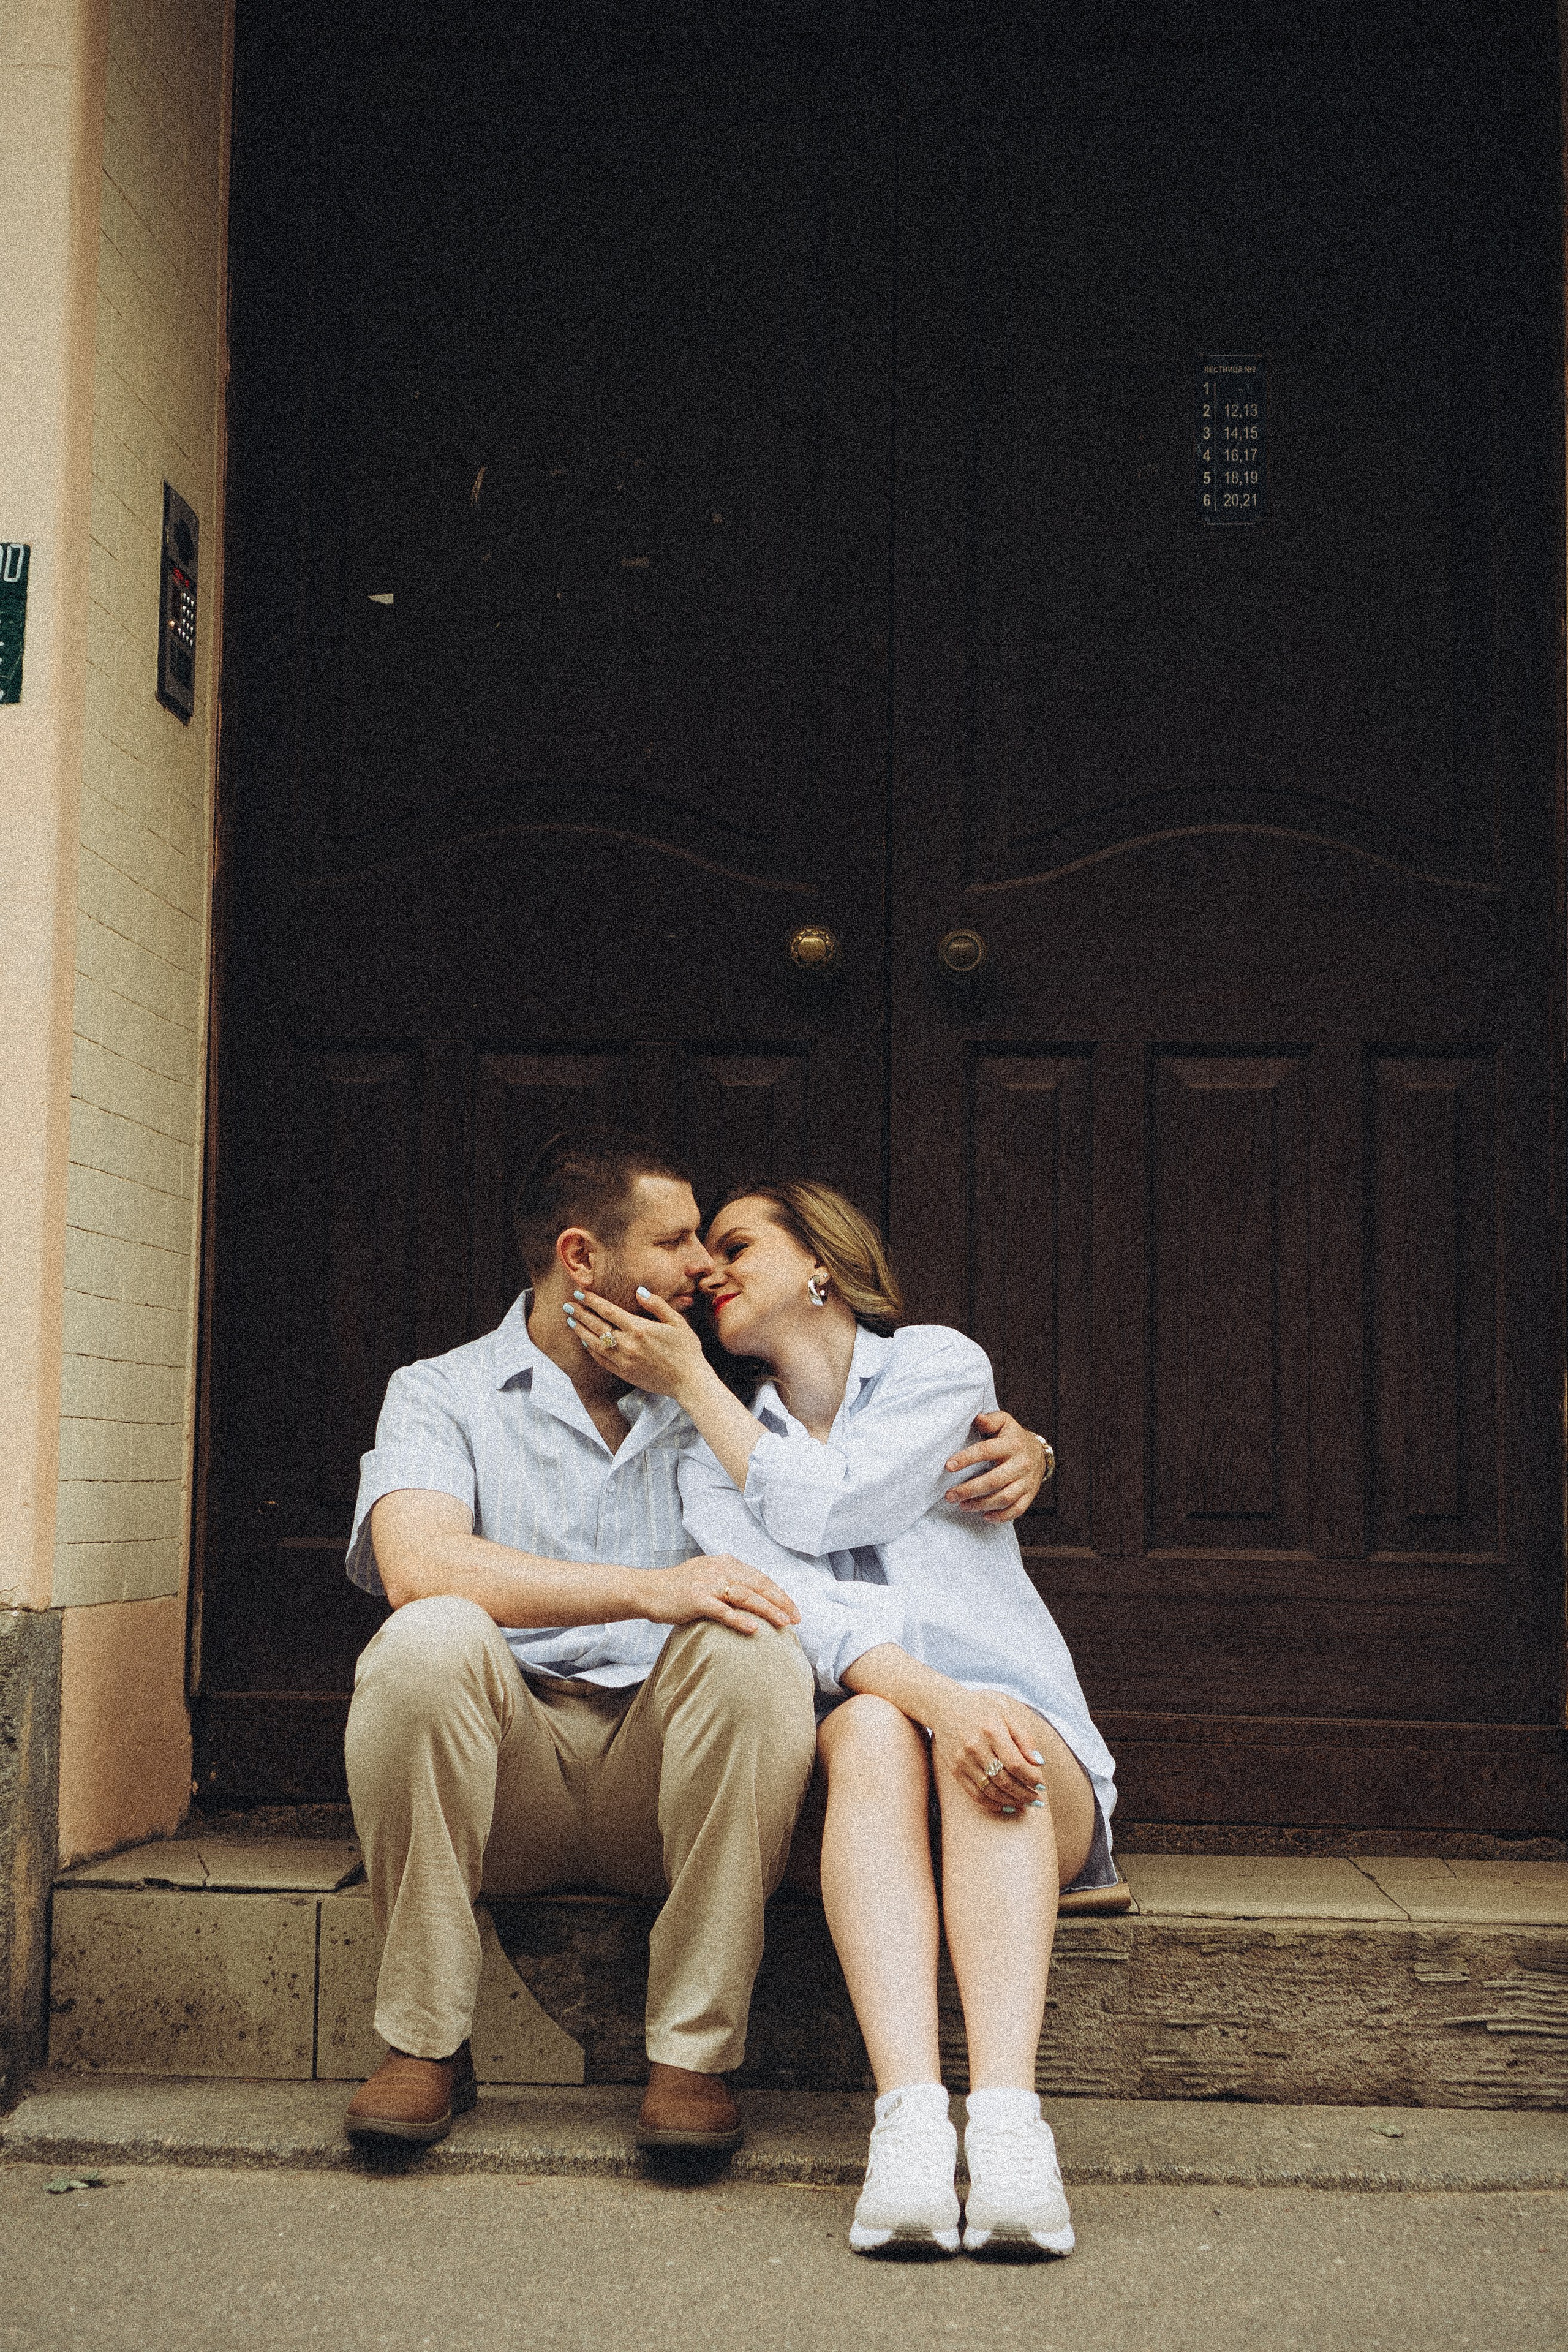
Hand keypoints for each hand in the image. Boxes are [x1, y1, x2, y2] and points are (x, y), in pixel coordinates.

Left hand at [565, 1286, 709, 1398]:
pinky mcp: (623, 1373)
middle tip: (567, 1305)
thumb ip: (656, 1305)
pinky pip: (600, 1359)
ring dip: (580, 1331)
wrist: (688, 1381)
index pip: (608, 1311)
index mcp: (639, 1328)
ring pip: (594, 1343)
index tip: (580, 1293)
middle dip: (580, 1313)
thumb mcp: (677, 1322)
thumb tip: (638, 1291)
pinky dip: (590, 1349)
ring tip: (570, 1321)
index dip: (592, 1301)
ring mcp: (623, 1360)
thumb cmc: (686, 1350)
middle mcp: (627, 1344)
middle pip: (596, 1325)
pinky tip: (584, 1341)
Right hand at [633, 1554, 800, 1635]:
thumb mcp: (708, 1575)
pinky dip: (739, 1619)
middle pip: (758, 1585)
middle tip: (797, 1618)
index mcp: (725, 1563)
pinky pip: (722, 1610)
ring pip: (745, 1596)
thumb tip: (754, 1595)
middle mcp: (719, 1569)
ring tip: (784, 1622)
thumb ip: (730, 1581)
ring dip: (767, 1609)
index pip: (760, 1577)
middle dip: (780, 1601)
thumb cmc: (679, 1588)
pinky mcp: (696, 1599)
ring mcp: (707, 1583)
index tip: (794, 1609)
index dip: (779, 1593)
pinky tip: (754, 1629)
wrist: (648, 1590)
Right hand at [927, 1686, 1050, 1813]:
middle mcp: (976, 1747)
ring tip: (1024, 1804)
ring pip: (991, 1790)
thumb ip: (1024, 1738)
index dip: (1031, 1778)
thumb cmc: (980, 1709)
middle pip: (1004, 1780)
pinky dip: (992, 1803)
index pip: (1015, 1763)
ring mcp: (963, 1760)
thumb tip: (1039, 1763)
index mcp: (992, 1731)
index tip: (1042, 1787)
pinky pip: (975, 1794)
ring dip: (1011, 1801)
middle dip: (1025, 1794)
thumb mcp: (1005, 1714)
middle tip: (1037, 1801)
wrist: (944, 1707)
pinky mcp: (955, 1769)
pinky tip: (1005, 1805)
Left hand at [945, 1411, 1052, 1520]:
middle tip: (950, 1495)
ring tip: (962, 1505)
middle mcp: (1021, 1464)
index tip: (948, 1466)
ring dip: (981, 1504)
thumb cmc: (1013, 1436)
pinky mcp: (1030, 1494)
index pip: (986, 1451)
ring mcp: (1027, 1481)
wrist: (1039, 1452)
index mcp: (1012, 1444)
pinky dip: (1001, 1516)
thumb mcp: (1004, 1422)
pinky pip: (1017, 1509)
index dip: (966, 1458)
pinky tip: (985, 1516)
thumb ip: (990, 1420)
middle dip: (969, 1490)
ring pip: (1004, 1498)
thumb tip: (977, 1419)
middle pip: (994, 1480)